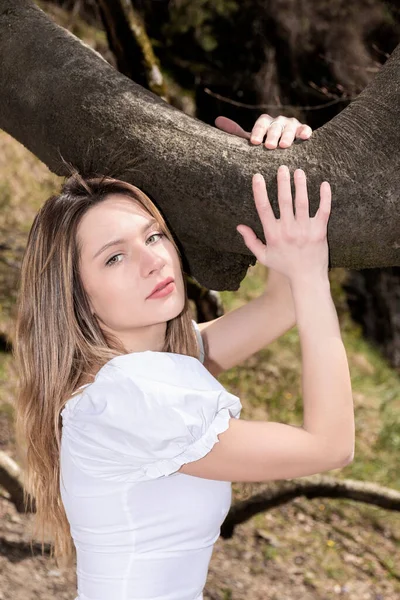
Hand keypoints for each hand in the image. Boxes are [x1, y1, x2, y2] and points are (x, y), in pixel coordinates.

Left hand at [215, 114, 311, 148]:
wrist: (283, 149)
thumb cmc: (264, 145)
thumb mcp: (251, 140)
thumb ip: (236, 132)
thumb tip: (217, 120)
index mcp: (265, 122)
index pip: (261, 123)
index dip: (257, 132)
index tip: (254, 142)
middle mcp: (279, 121)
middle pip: (275, 126)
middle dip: (272, 135)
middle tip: (269, 146)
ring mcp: (292, 125)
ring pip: (290, 128)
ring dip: (287, 136)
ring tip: (284, 146)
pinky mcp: (304, 130)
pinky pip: (305, 129)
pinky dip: (305, 132)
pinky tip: (305, 137)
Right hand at [236, 166, 330, 280]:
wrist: (307, 278)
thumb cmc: (284, 266)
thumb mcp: (263, 256)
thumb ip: (251, 241)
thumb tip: (239, 226)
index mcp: (273, 235)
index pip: (264, 209)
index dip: (259, 191)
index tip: (257, 177)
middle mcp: (288, 231)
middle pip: (284, 201)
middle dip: (282, 182)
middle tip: (282, 167)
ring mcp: (305, 231)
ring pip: (303, 203)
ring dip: (301, 185)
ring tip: (299, 171)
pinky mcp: (320, 232)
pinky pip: (323, 211)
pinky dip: (325, 197)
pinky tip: (324, 184)